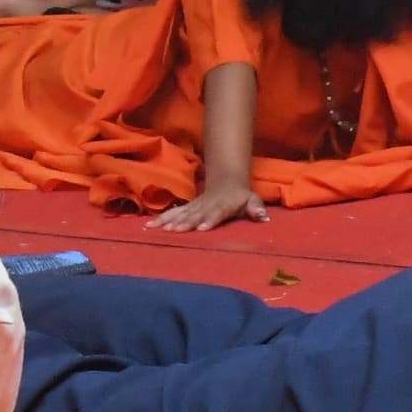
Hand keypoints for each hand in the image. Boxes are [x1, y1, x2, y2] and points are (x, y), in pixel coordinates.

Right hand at [148, 185, 267, 232]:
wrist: (226, 181)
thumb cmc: (241, 196)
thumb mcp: (252, 200)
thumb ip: (257, 208)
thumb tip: (263, 217)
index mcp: (223, 205)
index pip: (216, 213)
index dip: (209, 220)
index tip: (201, 228)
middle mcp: (206, 205)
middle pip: (194, 214)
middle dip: (184, 222)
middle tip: (173, 231)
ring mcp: (195, 206)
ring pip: (180, 213)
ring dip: (168, 220)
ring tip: (156, 229)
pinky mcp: (187, 208)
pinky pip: (173, 213)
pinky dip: (161, 218)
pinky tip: (148, 226)